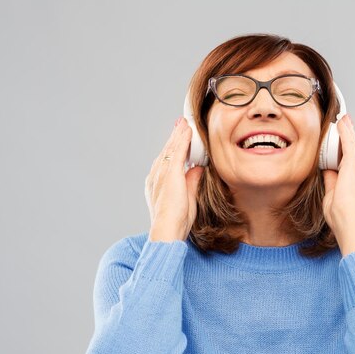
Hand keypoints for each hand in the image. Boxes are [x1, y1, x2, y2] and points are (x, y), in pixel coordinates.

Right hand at [145, 117, 203, 241]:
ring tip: (185, 123)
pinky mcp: (169, 173)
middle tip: (182, 123)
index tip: (180, 137)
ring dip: (179, 134)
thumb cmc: (176, 222)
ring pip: (171, 148)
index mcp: (158, 183)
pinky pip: (177, 151)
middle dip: (175, 137)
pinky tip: (187, 130)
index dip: (174, 147)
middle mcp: (156, 175)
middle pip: (167, 151)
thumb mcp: (188, 197)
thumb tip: (198, 168)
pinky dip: (182, 139)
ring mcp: (161, 174)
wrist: (167, 230)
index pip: (167, 160)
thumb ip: (192, 181)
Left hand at [322, 114, 354, 254]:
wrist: (349, 220)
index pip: (352, 164)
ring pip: (353, 145)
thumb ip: (331, 181)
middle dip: (350, 138)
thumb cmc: (341, 216)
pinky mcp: (354, 164)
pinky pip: (349, 143)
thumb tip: (327, 169)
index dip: (349, 152)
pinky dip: (346, 132)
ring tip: (343, 120)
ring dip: (348, 132)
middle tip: (346, 125)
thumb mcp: (332, 195)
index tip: (345, 144)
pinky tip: (342, 122)